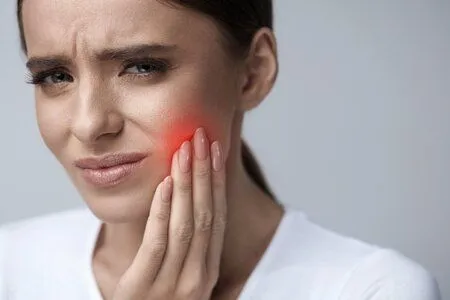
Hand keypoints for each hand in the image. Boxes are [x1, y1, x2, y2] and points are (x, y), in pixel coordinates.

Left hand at [112, 128, 226, 299]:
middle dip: (205, 172)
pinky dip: (164, 210)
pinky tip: (166, 184)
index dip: (217, 181)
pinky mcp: (143, 289)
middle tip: (202, 136)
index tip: (215, 150)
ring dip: (188, 183)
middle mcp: (198, 276)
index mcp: (208, 270)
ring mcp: (174, 284)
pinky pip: (158, 243)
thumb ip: (187, 247)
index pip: (217, 217)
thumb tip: (189, 202)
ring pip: (187, 224)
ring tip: (185, 149)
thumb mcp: (179, 276)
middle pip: (207, 214)